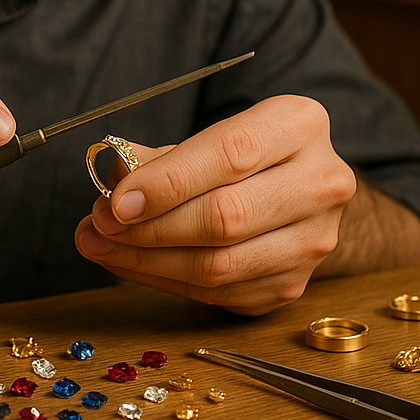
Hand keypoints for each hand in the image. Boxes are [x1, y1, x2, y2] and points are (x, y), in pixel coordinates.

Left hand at [74, 95, 355, 314]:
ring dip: (147, 261)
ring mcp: (314, 240)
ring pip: (220, 265)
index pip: (230, 154)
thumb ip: (160, 157)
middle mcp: (322, 182)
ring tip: (99, 245)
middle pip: (226, 217)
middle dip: (149, 227)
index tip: (116, 200)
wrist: (291, 184)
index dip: (168, 181)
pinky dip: (165, 281)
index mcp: (299, 125)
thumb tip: (112, 182)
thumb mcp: (204, 134)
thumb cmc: (236, 151)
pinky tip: (130, 263)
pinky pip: (220, 294)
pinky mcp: (294, 284)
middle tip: (98, 225)